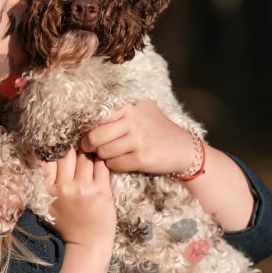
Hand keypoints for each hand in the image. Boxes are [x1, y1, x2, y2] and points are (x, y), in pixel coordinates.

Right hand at [38, 146, 115, 248]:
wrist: (87, 245)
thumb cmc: (67, 224)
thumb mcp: (46, 203)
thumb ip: (42, 180)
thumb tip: (31, 150)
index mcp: (47, 191)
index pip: (46, 158)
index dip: (51, 147)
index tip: (56, 142)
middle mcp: (64, 188)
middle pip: (66, 153)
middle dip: (71, 146)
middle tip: (76, 143)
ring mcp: (83, 189)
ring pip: (85, 157)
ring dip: (87, 153)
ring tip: (89, 154)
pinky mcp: (101, 191)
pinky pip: (101, 165)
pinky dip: (100, 161)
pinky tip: (99, 162)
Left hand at [78, 99, 195, 175]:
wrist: (184, 149)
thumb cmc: (157, 130)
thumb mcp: (141, 111)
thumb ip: (118, 113)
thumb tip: (88, 121)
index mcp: (130, 107)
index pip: (97, 117)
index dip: (88, 128)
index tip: (87, 134)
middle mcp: (133, 120)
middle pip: (95, 136)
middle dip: (88, 145)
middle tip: (88, 148)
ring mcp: (138, 139)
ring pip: (103, 152)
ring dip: (103, 156)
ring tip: (110, 154)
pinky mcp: (141, 157)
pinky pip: (114, 164)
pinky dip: (114, 165)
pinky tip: (122, 161)